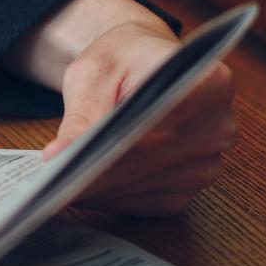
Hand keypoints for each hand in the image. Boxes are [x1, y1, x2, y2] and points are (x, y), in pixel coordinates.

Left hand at [4, 0, 237, 215]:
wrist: (138, 67)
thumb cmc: (119, 62)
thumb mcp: (93, 75)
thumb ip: (81, 116)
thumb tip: (59, 157)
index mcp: (209, 83)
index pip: (159, 120)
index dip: (110, 144)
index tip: (70, 160)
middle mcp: (217, 127)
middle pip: (146, 161)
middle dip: (92, 173)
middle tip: (48, 180)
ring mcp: (206, 163)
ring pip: (139, 187)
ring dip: (95, 188)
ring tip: (56, 181)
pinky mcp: (185, 188)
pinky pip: (141, 203)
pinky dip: (107, 197)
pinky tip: (81, 187)